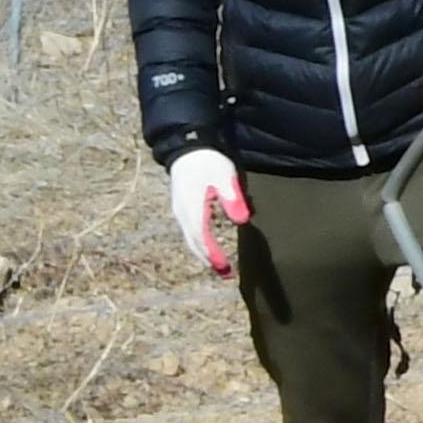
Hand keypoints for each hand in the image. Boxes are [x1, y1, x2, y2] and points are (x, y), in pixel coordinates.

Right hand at [169, 149, 247, 279]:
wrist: (187, 147)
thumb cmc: (207, 162)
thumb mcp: (224, 176)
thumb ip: (232, 198)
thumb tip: (242, 220)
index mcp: (192, 208)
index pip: (202, 237)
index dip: (213, 254)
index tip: (226, 267)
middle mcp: (183, 214)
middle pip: (194, 242)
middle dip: (209, 259)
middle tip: (226, 274)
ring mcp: (180, 211)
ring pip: (191, 239)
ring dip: (204, 253)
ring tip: (219, 267)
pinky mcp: (182, 208)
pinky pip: (190, 232)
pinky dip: (199, 243)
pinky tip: (208, 247)